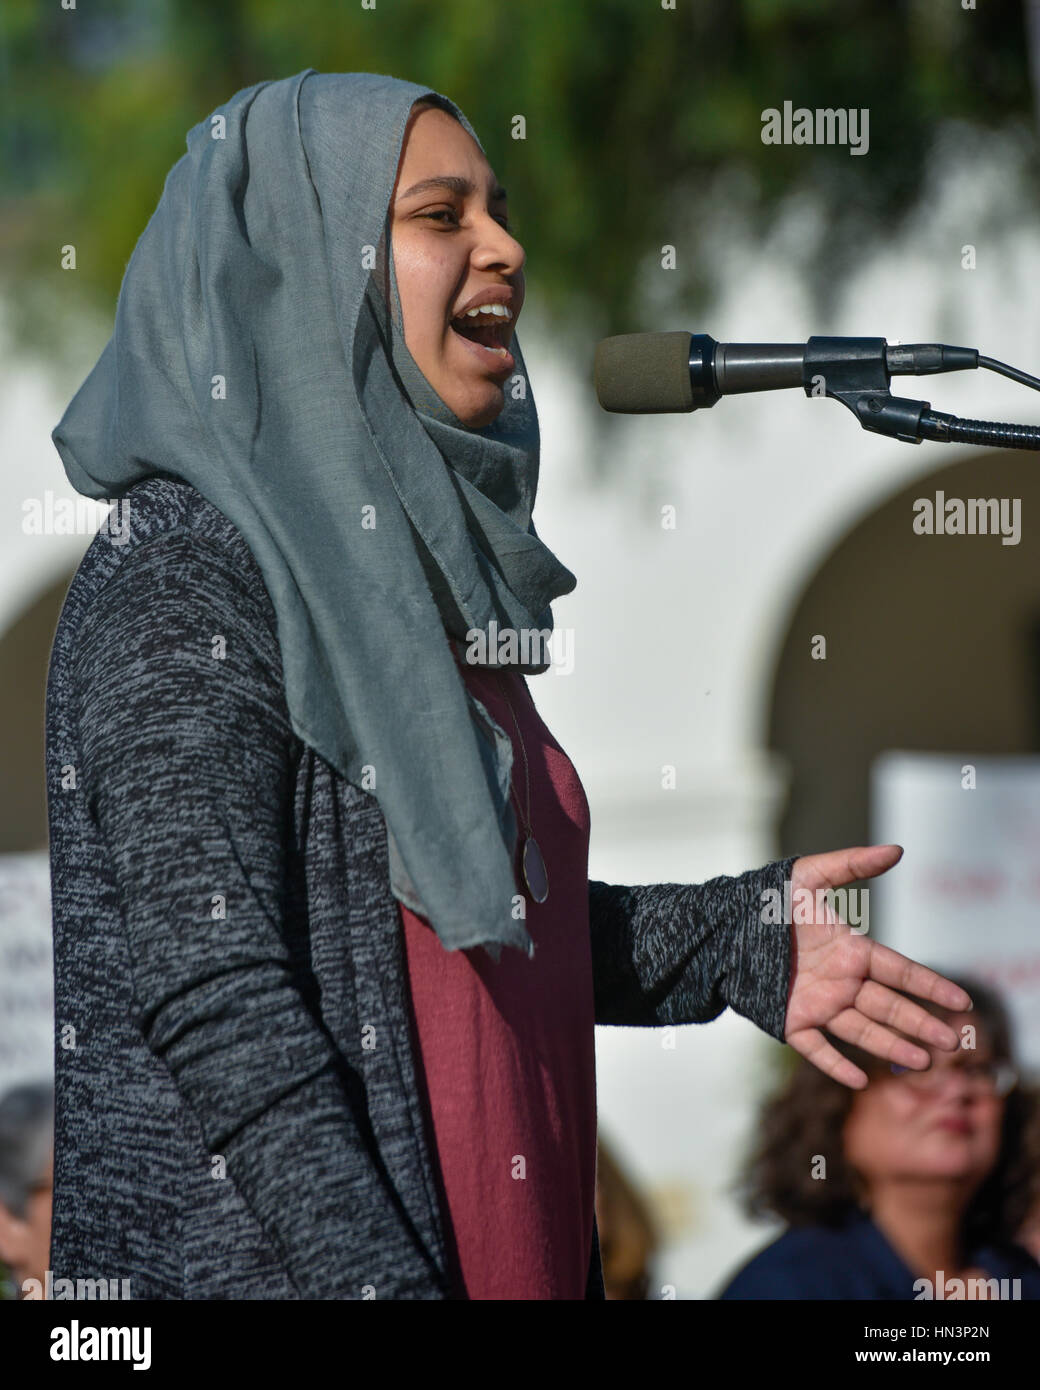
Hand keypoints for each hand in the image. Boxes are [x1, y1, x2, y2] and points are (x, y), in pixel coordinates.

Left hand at [783, 844, 971, 1088]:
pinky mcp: (791, 1022)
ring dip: (890, 1046)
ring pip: (862, 1030)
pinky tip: (858, 1080)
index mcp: (852, 951)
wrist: (722, 925)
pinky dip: (835, 1064)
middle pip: (889, 1006)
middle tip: (950, 1042)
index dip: (930, 986)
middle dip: (920, 1024)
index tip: (961, 1003)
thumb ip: (852, 864)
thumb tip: (897, 850)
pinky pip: (817, 1048)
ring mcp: (819, 1004)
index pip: (900, 972)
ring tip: (922, 1062)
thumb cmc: (768, 898)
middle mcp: (842, 982)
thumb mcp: (810, 876)